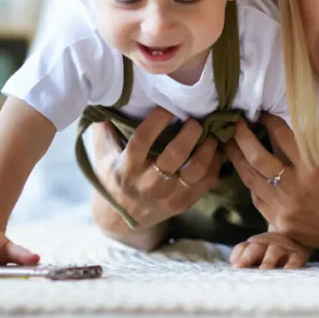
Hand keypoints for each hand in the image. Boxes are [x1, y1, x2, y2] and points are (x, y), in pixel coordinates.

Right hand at [89, 108, 223, 229]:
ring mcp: (168, 196)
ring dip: (208, 148)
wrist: (120, 219)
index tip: (166, 108)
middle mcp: (148, 184)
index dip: (156, 121)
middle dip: (190, 132)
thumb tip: (111, 97)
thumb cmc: (113, 177)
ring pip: (196, 169)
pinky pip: (207, 182)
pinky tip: (215, 150)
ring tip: (210, 134)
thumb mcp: (103, 155)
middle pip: (175, 154)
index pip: (141, 141)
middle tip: (195, 120)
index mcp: (126, 169)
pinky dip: (215, 163)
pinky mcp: (184, 203)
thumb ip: (105, 128)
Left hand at [226, 113, 318, 261]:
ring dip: (237, 158)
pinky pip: (257, 199)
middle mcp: (295, 189)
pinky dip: (250, 183)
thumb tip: (317, 109)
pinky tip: (247, 171)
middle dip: (243, 136)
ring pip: (251, 179)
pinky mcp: (280, 224)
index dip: (270, 121)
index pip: (283, 137)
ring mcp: (285, 209)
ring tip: (229, 143)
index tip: (264, 112)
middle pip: (257, 157)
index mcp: (314, 169)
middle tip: (237, 123)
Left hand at [229, 231, 311, 269]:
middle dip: (246, 258)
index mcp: (255, 245)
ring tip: (263, 270)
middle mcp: (267, 244)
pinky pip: (294, 260)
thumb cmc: (272, 249)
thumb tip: (232, 264)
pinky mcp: (298, 255)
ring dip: (267, 261)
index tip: (234, 267)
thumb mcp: (258, 250)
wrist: (299, 236)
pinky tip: (286, 272)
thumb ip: (243, 257)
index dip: (238, 256)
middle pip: (254, 248)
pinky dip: (290, 266)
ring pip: (273, 252)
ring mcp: (282, 249)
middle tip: (239, 268)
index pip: (243, 248)